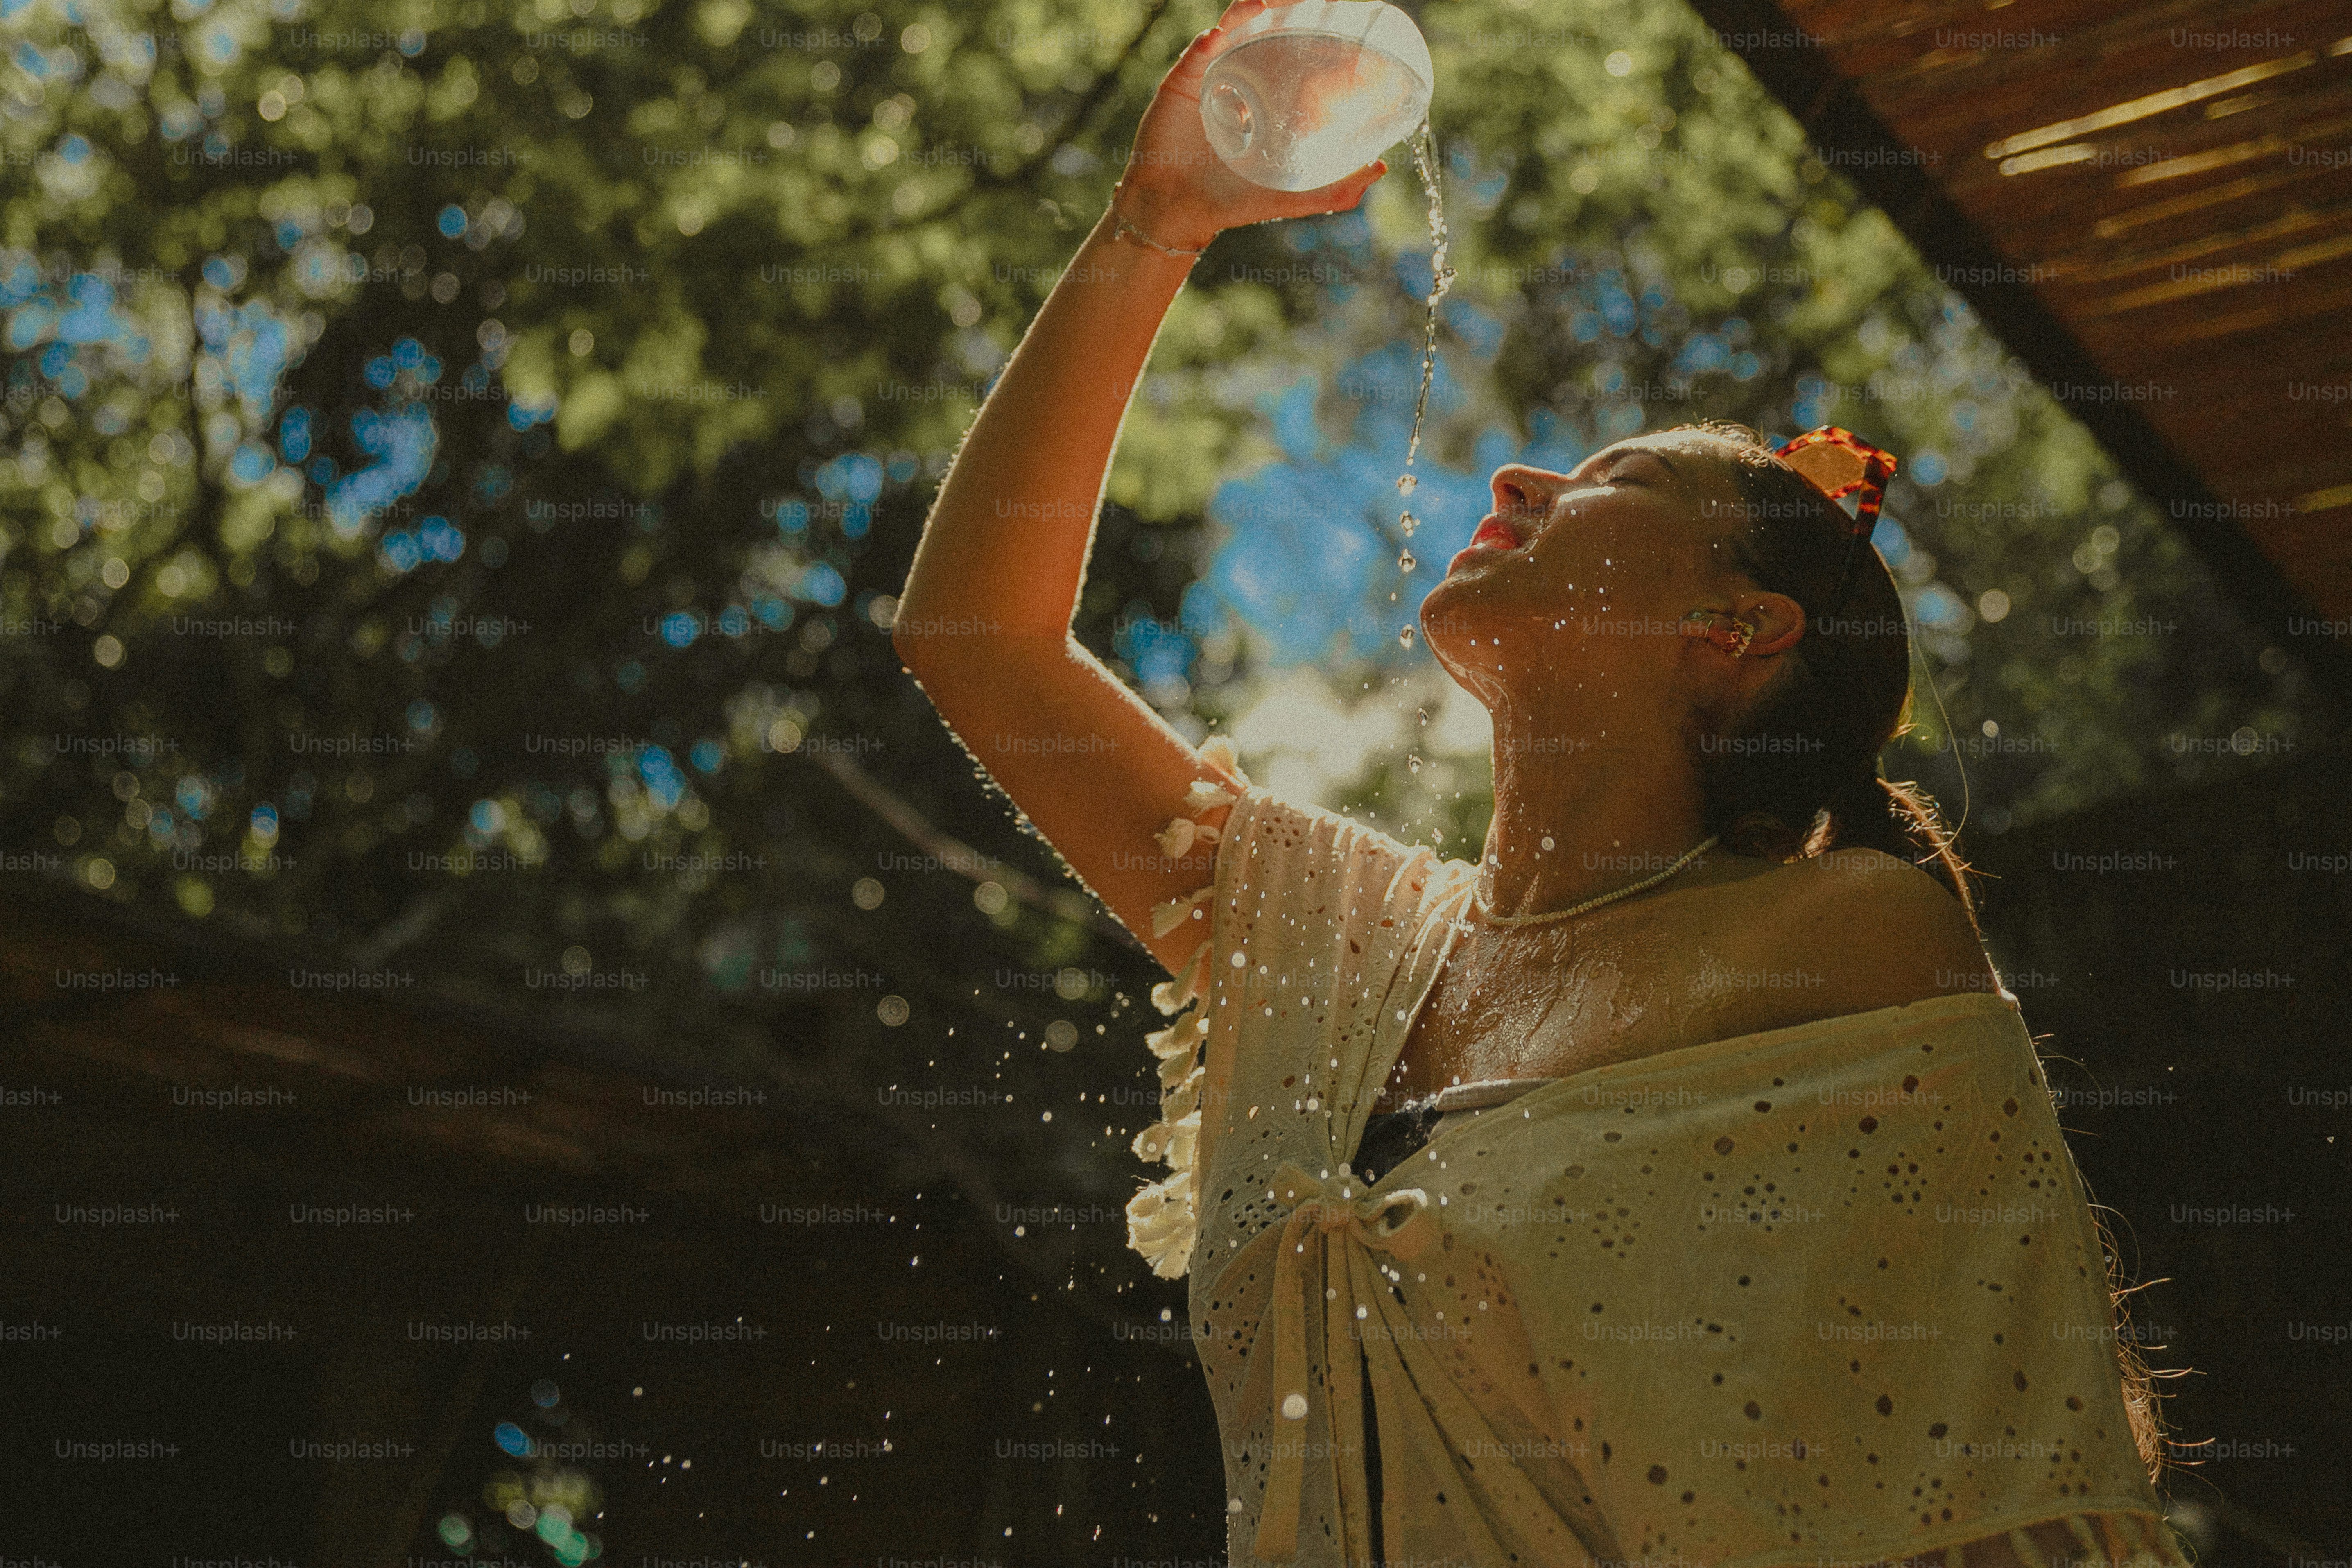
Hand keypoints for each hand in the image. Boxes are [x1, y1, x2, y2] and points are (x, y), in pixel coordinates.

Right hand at [1113, 0, 1390, 252]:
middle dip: (1283, 8)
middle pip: (1263, 31)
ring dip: (1248, 11)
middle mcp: (1240, 79)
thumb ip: (1335, 190)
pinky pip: (1196, 53)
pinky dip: (1208, 41)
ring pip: (1231, 30)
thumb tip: (1379, 169)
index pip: (1290, 52)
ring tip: (1268, 1)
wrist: (1178, 212)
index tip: (1335, 13)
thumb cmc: (1232, 203)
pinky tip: (1219, 36)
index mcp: (1266, 97)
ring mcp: (1210, 77)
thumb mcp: (1291, 196)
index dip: (1309, 29)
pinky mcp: (1181, 83)